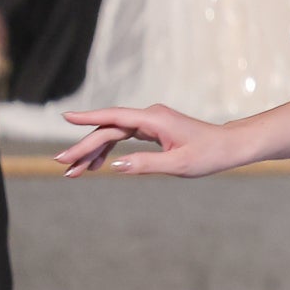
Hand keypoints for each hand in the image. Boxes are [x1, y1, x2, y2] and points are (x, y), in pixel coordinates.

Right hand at [52, 105, 235, 178]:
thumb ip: (146, 164)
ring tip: (73, 172)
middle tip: (61, 165)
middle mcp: (150, 116)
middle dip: (84, 146)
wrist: (228, 146)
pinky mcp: (153, 130)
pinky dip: (109, 151)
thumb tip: (115, 166)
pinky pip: (123, 137)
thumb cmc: (208, 154)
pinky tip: (96, 166)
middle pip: (109, 129)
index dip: (89, 117)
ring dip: (93, 151)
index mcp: (155, 119)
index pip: (115, 117)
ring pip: (114, 134)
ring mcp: (151, 122)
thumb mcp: (178, 164)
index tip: (65, 117)